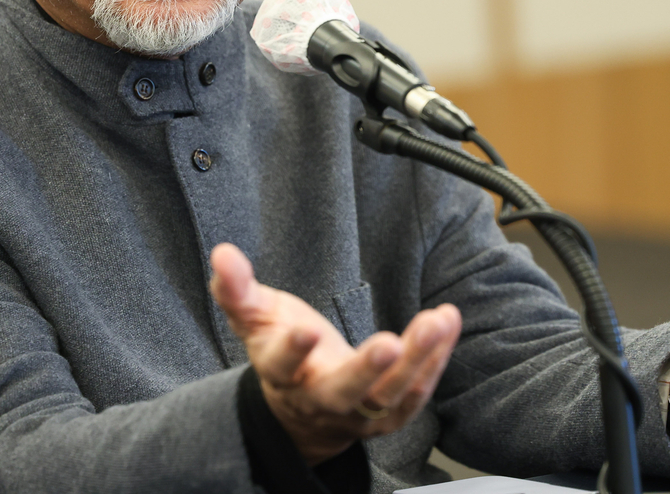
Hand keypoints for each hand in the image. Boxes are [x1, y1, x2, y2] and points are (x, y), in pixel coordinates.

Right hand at [209, 243, 459, 463]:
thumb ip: (237, 289)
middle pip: (343, 393)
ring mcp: (357, 413)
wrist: (301, 411)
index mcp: (281, 375)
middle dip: (367, 371)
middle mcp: (320, 400)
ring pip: (388, 397)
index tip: (306, 331)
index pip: (281, 366)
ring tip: (437, 321)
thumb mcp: (256, 318)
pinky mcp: (388, 415)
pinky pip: (415, 394)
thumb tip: (222, 253)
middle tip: (388, 345)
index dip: (292, 351)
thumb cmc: (280, 350)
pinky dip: (435, 361)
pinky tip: (447, 325)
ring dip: (417, 360)